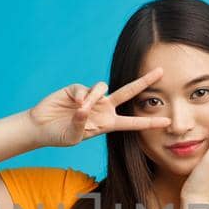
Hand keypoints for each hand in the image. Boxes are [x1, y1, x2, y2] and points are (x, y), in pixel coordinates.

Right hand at [25, 67, 171, 147]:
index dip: (149, 122)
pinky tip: (75, 104)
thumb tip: (84, 109)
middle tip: (160, 71)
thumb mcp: (74, 137)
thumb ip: (81, 126)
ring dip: (94, 97)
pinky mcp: (77, 89)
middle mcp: (103, 108)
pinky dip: (81, 95)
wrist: (41, 127)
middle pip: (128, 92)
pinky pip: (84, 88)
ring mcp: (91, 97)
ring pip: (102, 87)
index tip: (167, 122)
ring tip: (82, 109)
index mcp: (107, 123)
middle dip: (144, 81)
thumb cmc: (60, 135)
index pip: (132, 123)